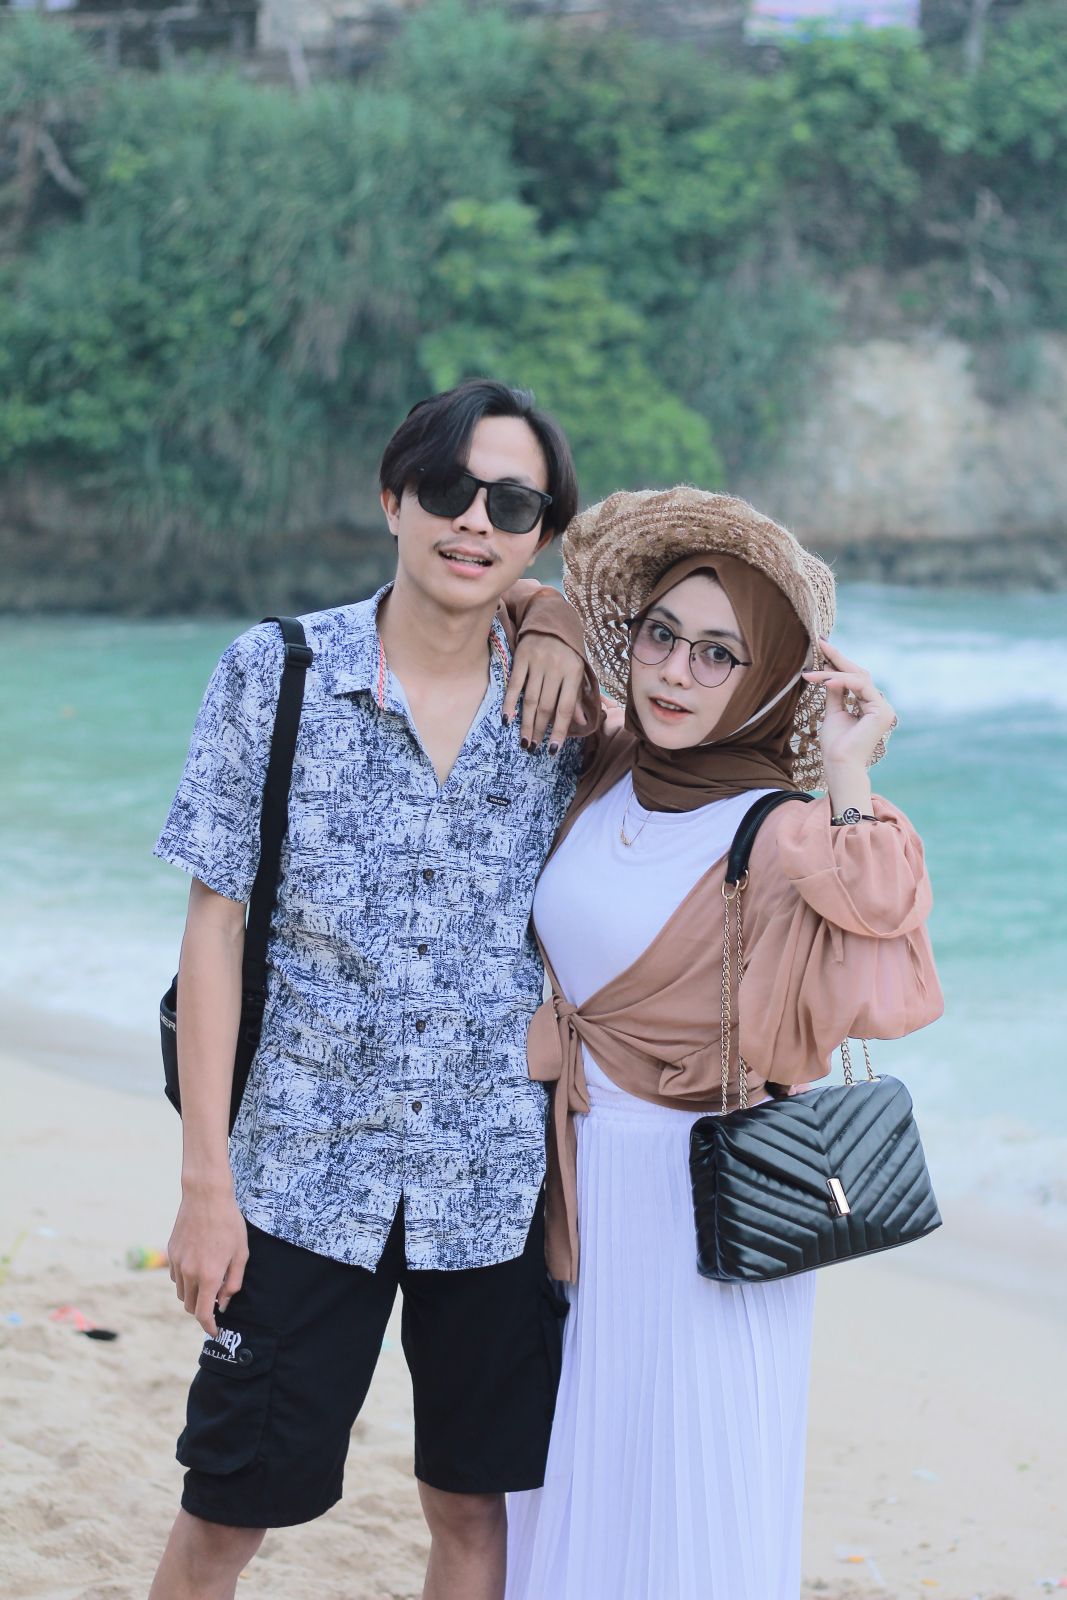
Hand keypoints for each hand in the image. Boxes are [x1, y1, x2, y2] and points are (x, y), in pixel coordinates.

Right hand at [167, 1185, 247, 1336]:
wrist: (206, 1197)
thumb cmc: (229, 1223)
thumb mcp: (241, 1254)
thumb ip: (233, 1283)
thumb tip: (223, 1303)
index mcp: (208, 1276)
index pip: (202, 1314)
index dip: (209, 1326)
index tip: (215, 1331)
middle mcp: (189, 1273)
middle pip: (189, 1306)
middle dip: (201, 1310)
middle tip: (216, 1300)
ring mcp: (177, 1263)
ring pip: (181, 1292)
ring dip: (193, 1294)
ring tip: (209, 1279)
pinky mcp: (171, 1253)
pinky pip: (176, 1276)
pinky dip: (185, 1279)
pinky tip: (198, 1264)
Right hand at [504, 633, 585, 752]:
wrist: (550, 619)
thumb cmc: (567, 651)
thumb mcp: (577, 671)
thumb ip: (577, 697)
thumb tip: (581, 723)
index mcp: (573, 673)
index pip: (566, 708)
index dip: (560, 730)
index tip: (552, 750)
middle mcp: (556, 668)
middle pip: (546, 706)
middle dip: (539, 730)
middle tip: (534, 748)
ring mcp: (537, 663)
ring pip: (530, 699)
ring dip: (526, 723)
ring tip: (524, 741)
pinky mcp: (521, 658)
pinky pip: (514, 685)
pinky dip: (509, 703)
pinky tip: (507, 719)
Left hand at [802, 637, 896, 776]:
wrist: (839, 764)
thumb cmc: (835, 744)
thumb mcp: (833, 712)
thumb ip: (835, 693)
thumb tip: (831, 674)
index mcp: (871, 706)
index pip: (855, 678)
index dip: (839, 663)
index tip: (823, 649)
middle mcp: (880, 705)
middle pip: (859, 674)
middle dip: (838, 658)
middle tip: (821, 644)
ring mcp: (884, 708)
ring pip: (858, 678)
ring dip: (832, 672)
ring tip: (811, 674)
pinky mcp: (882, 711)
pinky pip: (860, 687)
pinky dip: (841, 681)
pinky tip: (825, 680)